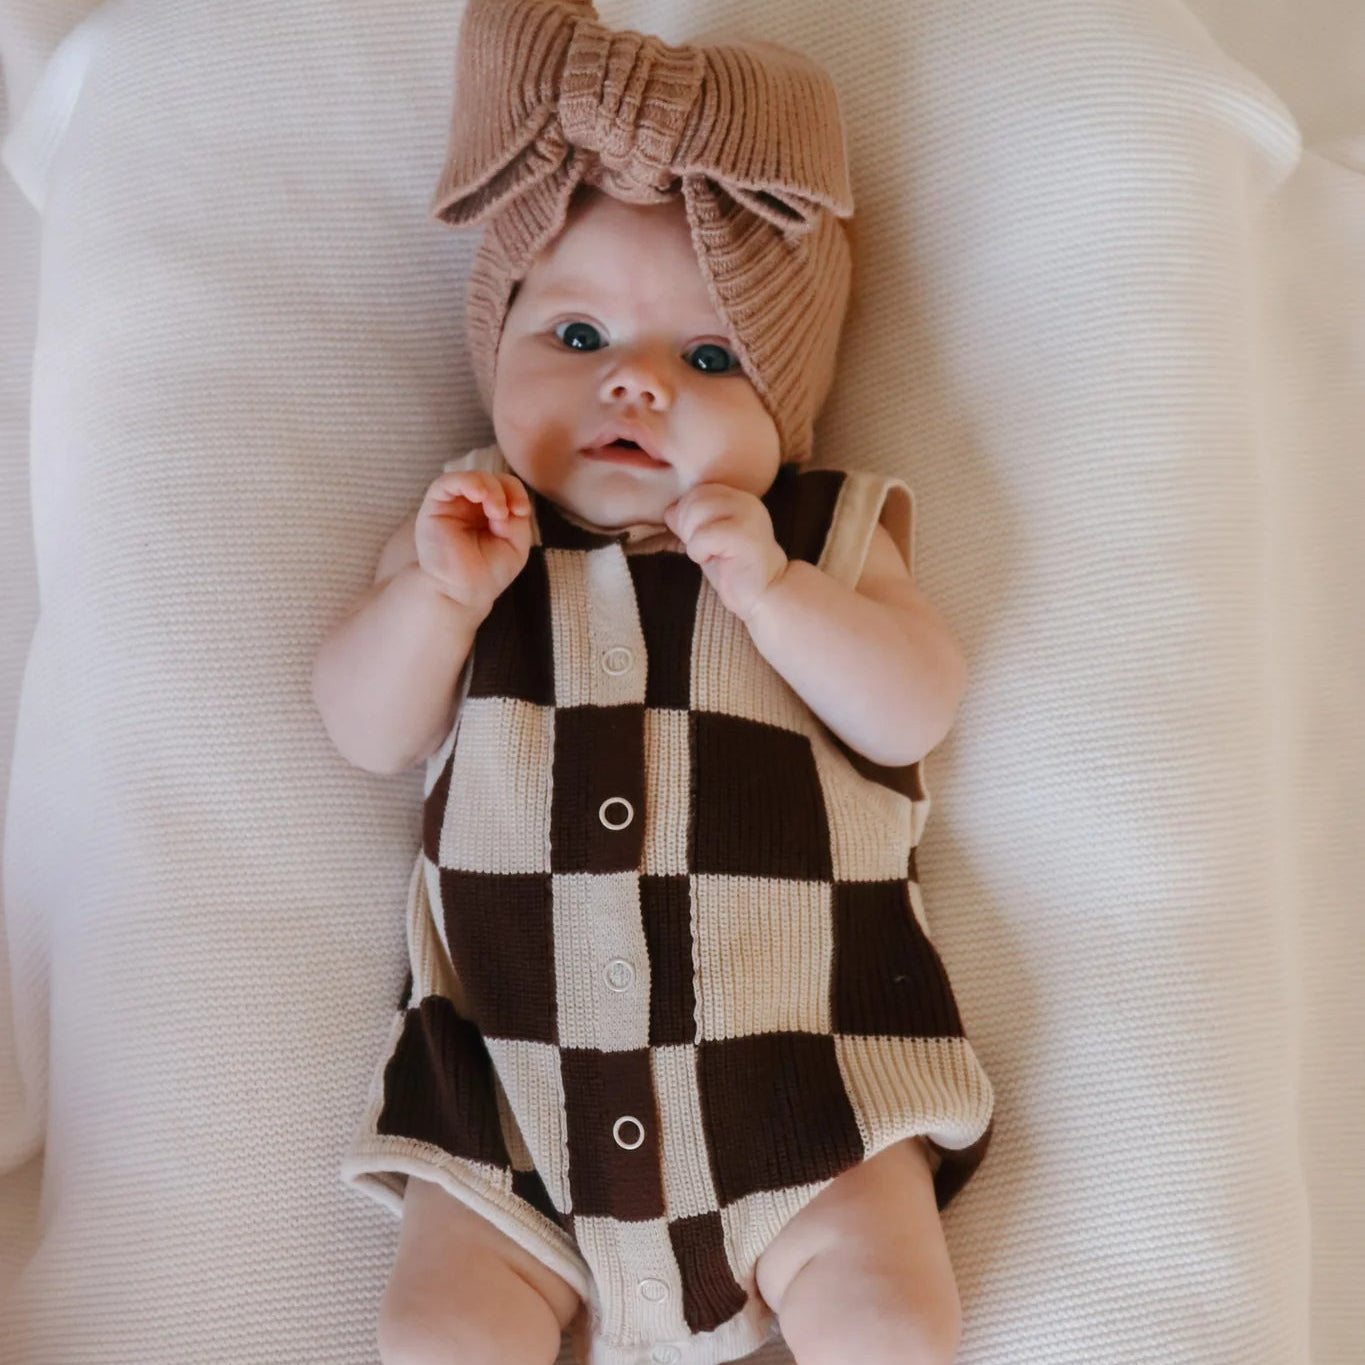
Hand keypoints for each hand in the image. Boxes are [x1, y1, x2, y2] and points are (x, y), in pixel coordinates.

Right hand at [414, 470, 532, 613]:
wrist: (462, 592)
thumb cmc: (488, 573)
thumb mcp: (516, 545)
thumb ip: (518, 521)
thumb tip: (506, 505)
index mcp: (492, 512)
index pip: (506, 487)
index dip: (517, 492)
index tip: (522, 511)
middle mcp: (472, 505)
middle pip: (491, 478)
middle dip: (504, 491)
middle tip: (504, 515)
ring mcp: (453, 505)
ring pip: (472, 477)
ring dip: (489, 487)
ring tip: (495, 511)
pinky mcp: (434, 507)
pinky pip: (446, 482)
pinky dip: (466, 482)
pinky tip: (478, 495)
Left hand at [663, 483, 788, 622]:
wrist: (764, 595)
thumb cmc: (734, 570)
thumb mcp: (707, 540)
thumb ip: (691, 521)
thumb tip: (669, 510)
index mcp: (737, 498)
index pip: (697, 490)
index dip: (686, 514)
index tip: (697, 539)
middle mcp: (744, 500)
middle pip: (695, 497)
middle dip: (686, 526)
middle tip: (701, 549)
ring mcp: (747, 515)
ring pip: (697, 511)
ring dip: (692, 539)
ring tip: (707, 554)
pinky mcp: (744, 535)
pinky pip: (703, 535)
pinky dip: (698, 552)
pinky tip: (713, 560)